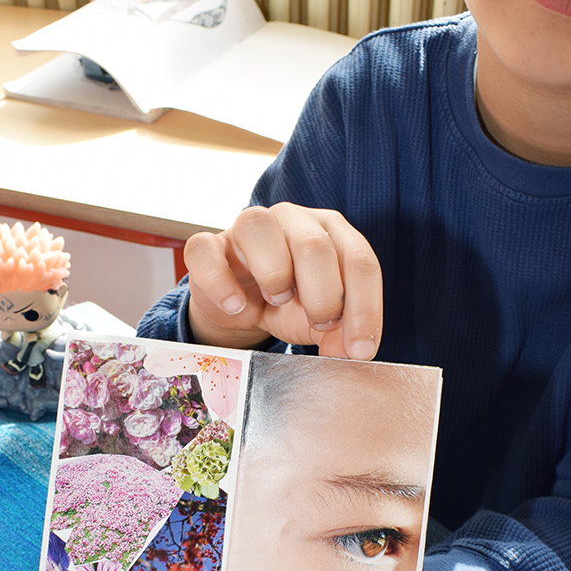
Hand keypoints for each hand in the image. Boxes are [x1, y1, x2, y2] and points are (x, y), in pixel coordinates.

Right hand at [183, 203, 382, 359]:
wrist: (240, 307)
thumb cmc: (286, 304)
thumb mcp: (320, 321)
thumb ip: (340, 332)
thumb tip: (350, 351)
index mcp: (330, 231)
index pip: (358, 259)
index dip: (364, 308)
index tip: (359, 349)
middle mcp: (292, 219)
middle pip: (314, 245)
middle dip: (323, 296)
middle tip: (319, 323)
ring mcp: (246, 227)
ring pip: (259, 227)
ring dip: (274, 275)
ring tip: (276, 302)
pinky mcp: (208, 245)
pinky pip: (205, 251)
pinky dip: (221, 283)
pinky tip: (236, 306)